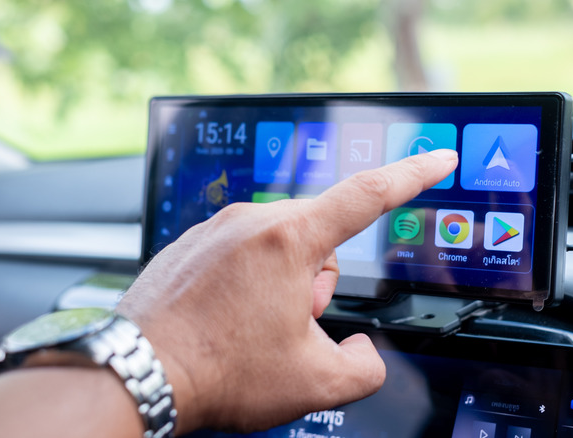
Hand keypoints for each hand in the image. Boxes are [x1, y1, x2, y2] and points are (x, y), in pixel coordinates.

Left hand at [116, 149, 457, 433]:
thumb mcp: (314, 384)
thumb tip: (363, 352)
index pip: (369, 195)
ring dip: (281, 286)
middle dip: (317, 283)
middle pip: (319, 240)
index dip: (413, 175)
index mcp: (289, 239)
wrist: (136, 372)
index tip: (437, 158)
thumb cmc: (217, 371)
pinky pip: (240, 253)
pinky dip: (246, 284)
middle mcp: (250, 220)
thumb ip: (365, 368)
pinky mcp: (191, 243)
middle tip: (288, 327)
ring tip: (249, 328)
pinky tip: (225, 320)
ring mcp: (215, 229)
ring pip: (279, 247)